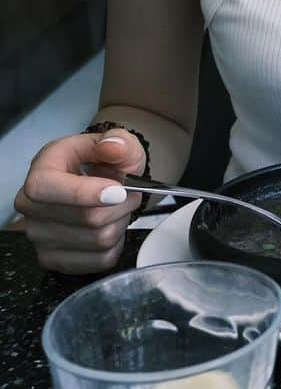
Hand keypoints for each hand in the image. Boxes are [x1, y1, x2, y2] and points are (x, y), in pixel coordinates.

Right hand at [14, 130, 146, 272]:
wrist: (94, 183)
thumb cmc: (100, 162)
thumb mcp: (116, 142)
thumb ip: (119, 141)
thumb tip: (112, 147)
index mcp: (41, 172)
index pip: (46, 188)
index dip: (83, 193)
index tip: (118, 191)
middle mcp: (31, 208)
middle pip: (86, 218)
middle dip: (121, 205)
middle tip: (127, 192)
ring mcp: (39, 238)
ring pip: (98, 240)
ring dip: (121, 222)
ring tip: (117, 207)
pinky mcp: (53, 260)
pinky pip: (101, 260)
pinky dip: (117, 243)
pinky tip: (110, 225)